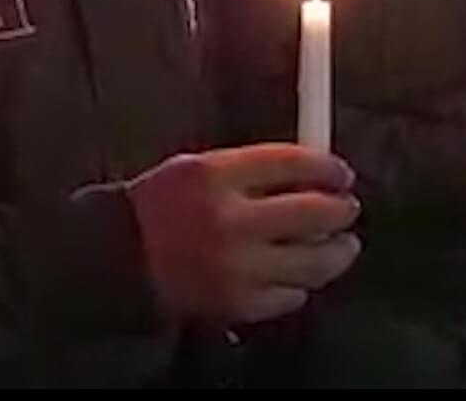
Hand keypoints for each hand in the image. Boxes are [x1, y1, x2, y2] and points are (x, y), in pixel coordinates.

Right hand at [128, 143, 360, 324]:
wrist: (118, 259)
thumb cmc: (158, 209)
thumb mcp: (194, 169)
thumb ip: (250, 169)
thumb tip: (313, 173)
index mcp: (212, 175)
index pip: (292, 162)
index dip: (327, 167)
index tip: (341, 174)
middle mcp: (229, 220)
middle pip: (315, 212)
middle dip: (342, 210)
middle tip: (347, 209)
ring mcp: (236, 266)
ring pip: (316, 261)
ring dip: (337, 252)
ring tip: (340, 246)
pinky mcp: (238, 303)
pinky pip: (293, 296)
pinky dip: (299, 285)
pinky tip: (294, 275)